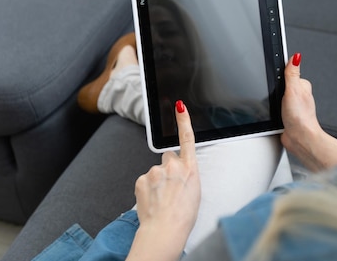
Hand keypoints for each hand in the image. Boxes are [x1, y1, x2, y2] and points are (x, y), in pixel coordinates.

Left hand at [128, 100, 200, 260]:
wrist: (164, 230)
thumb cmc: (183, 216)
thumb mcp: (195, 192)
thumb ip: (186, 175)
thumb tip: (178, 171)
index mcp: (190, 169)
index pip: (187, 139)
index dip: (183, 121)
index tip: (179, 106)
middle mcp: (172, 166)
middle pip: (168, 158)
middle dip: (168, 168)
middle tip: (170, 187)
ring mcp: (155, 171)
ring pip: (155, 171)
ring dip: (157, 182)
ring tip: (162, 199)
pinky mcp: (141, 179)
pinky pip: (144, 180)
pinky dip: (147, 189)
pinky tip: (152, 200)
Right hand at [280, 53, 327, 170]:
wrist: (299, 138)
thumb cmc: (300, 117)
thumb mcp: (293, 90)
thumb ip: (292, 73)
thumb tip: (296, 56)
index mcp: (301, 85)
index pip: (287, 72)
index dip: (279, 75)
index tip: (275, 80)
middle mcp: (298, 94)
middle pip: (279, 84)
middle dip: (274, 89)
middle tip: (277, 96)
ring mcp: (292, 105)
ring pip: (276, 96)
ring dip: (273, 101)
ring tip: (277, 106)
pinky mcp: (285, 114)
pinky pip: (275, 107)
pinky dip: (272, 110)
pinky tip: (275, 113)